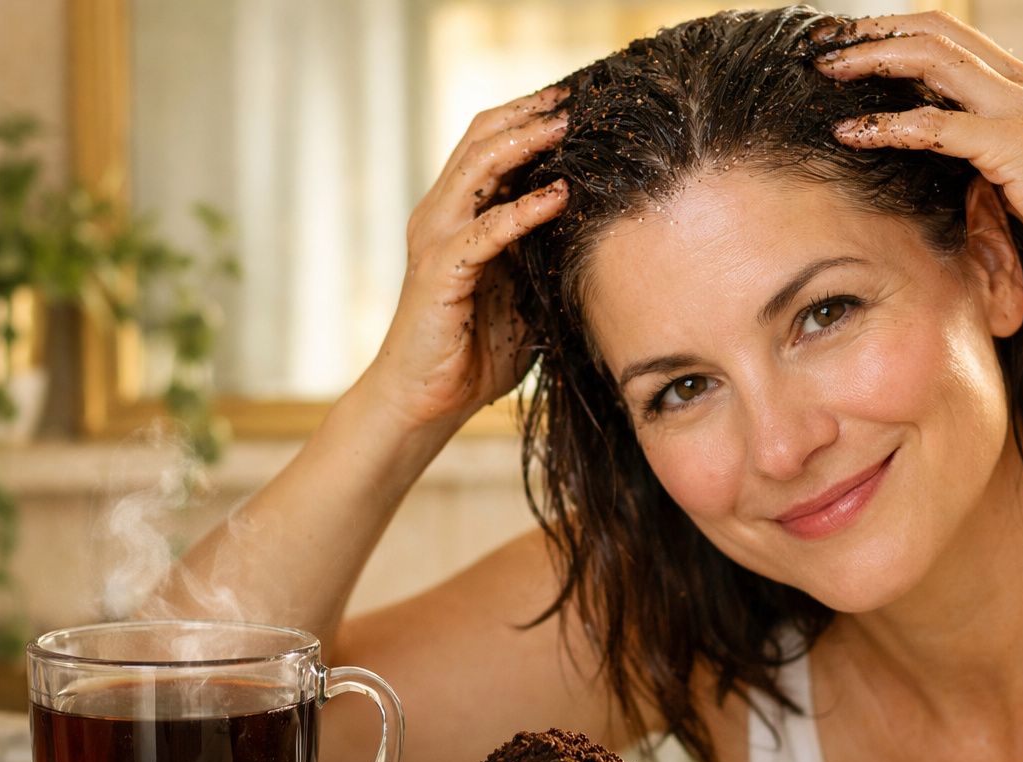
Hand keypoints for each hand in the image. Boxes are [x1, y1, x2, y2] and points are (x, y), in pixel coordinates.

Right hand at [362, 86, 567, 435]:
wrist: (427, 401)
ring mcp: (436, 240)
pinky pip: (487, 230)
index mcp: (457, 216)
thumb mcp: (521, 294)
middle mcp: (440, 217)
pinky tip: (560, 196)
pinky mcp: (441, 272)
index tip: (576, 105)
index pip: (487, 145)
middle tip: (575, 99)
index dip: (527, 119)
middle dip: (529, 115)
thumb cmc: (475, 352)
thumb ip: (543, 259)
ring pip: (478, 168)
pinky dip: (525, 210)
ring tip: (567, 126)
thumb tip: (595, 236)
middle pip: (480, 140)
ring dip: (525, 144)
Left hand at [817, 11, 1022, 290]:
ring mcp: (1021, 111)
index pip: (953, 38)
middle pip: (937, 32)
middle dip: (875, 33)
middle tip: (825, 48)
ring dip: (872, 61)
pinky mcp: (1015, 148)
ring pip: (933, 60)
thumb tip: (945, 169)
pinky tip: (852, 132)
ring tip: (827, 71)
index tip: (853, 48)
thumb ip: (989, 160)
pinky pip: (938, 127)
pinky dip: (888, 126)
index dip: (899, 33)